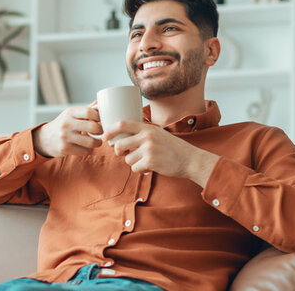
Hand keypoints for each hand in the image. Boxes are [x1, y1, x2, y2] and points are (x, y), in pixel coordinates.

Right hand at [33, 102, 102, 156]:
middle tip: (100, 132)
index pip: (89, 112)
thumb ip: (86, 110)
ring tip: (96, 142)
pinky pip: (85, 151)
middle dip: (101, 131)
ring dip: (97, 143)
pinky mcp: (65, 149)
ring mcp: (65, 137)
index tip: (100, 121)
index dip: (99, 117)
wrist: (45, 138)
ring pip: (91, 142)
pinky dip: (88, 150)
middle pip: (93, 127)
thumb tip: (100, 103)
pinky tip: (85, 147)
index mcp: (70, 112)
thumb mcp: (71, 114)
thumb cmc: (63, 125)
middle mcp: (67, 123)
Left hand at [102, 120, 218, 186]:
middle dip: (118, 151)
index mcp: (147, 128)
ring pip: (127, 159)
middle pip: (119, 144)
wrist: (190, 159)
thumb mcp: (158, 133)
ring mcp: (148, 149)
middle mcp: (147, 136)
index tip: (104, 136)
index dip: (109, 130)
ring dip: (133, 162)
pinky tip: (150, 167)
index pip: (122, 124)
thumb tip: (122, 137)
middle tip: (123, 154)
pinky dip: (140, 170)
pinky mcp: (151, 162)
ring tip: (146, 161)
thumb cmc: (172, 147)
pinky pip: (135, 168)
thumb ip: (142, 133)